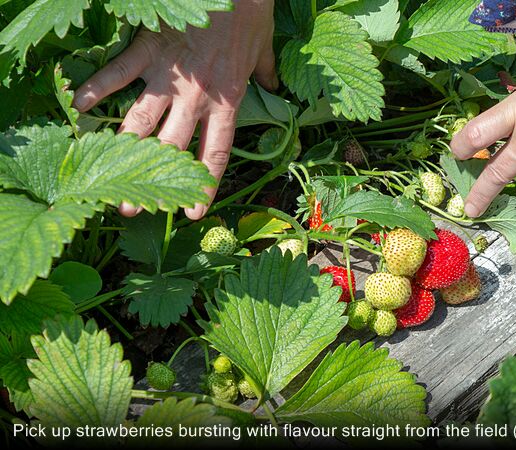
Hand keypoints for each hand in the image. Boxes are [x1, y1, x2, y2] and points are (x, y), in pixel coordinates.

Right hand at [73, 0, 276, 219]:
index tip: (194, 213)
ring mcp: (168, 77)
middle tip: (132, 211)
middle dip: (151, 182)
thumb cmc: (250, 13)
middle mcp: (195, 97)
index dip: (204, 185)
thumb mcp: (264, 47)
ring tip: (106, 179)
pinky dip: (96, 86)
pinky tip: (77, 105)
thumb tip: (274, 88)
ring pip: (140, 122)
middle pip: (171, 148)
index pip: (215, 152)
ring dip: (122, 152)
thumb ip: (265, 73)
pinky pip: (118, 73)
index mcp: (227, 101)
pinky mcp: (147, 51)